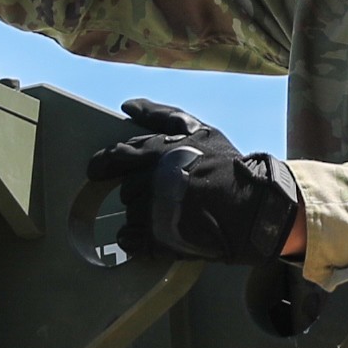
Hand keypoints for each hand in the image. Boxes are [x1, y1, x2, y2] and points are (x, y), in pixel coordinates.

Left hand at [82, 101, 300, 264]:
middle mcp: (151, 182)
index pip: (114, 157)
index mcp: (157, 152)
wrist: (250, 206)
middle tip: (162, 196)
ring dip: (142, 216)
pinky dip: (135, 240)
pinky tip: (153, 235)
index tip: (97, 172)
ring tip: (169, 214)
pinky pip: (131, 241)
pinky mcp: (159, 240)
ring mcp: (154, 213)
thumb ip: (160, 115)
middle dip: (139, 193)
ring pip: (130, 215)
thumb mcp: (198, 130)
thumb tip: (128, 106)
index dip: (102, 165)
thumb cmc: (225, 165)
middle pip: (126, 190)